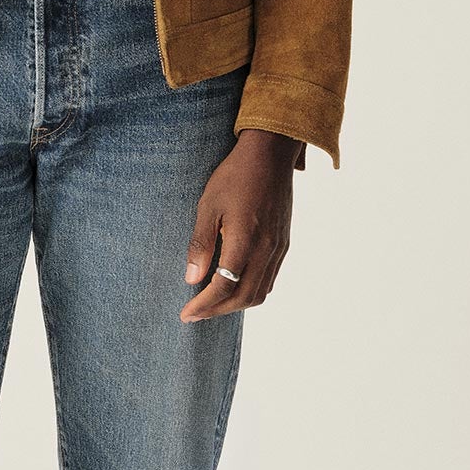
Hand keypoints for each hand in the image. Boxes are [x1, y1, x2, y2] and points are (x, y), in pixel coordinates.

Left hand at [180, 130, 297, 320]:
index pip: (224, 286)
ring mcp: (278, 248)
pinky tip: (234, 286)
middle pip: (244, 297)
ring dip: (235, 304)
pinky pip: (269, 279)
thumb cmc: (235, 176)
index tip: (186, 314)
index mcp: (245, 240)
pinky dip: (250, 290)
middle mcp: (266, 250)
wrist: (271, 155)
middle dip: (217, 310)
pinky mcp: (283, 244)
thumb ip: (201, 245)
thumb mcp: (208, 206)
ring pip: (260, 292)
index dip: (204, 305)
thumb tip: (191, 279)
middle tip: (195, 313)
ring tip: (212, 303)